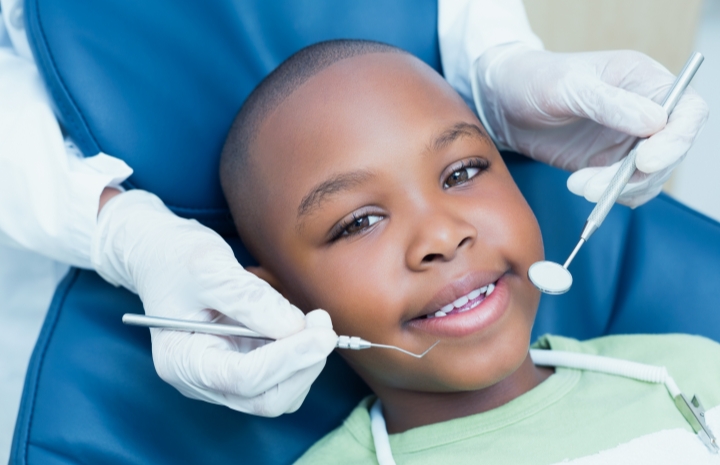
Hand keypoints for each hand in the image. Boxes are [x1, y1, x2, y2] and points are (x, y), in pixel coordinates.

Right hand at [92, 190, 337, 415]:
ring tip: (312, 319)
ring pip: (280, 394)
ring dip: (306, 362)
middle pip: (267, 398)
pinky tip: (300, 325)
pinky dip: (301, 356)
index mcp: (182, 361)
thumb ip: (248, 299)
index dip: (288, 358)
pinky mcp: (243, 365)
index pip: (244, 378)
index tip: (322, 333)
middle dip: (303, 365)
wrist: (161, 255)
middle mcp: (202, 380)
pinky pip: (283, 377)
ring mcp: (223, 377)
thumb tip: (294, 327)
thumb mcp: (207, 267)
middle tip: (323, 324)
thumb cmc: (175, 258)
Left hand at [473, 45, 708, 206]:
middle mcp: (644, 111)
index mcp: (643, 81)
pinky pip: (626, 188)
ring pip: (649, 176)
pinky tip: (580, 186)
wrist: (504, 101)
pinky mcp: (608, 163)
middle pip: (671, 151)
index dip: (677, 140)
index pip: (687, 111)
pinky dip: (609, 196)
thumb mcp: (568, 86)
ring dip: (618, 189)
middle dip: (637, 174)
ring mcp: (627, 140)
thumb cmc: (535, 79)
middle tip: (594, 184)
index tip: (646, 161)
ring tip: (578, 184)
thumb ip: (609, 103)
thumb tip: (656, 122)